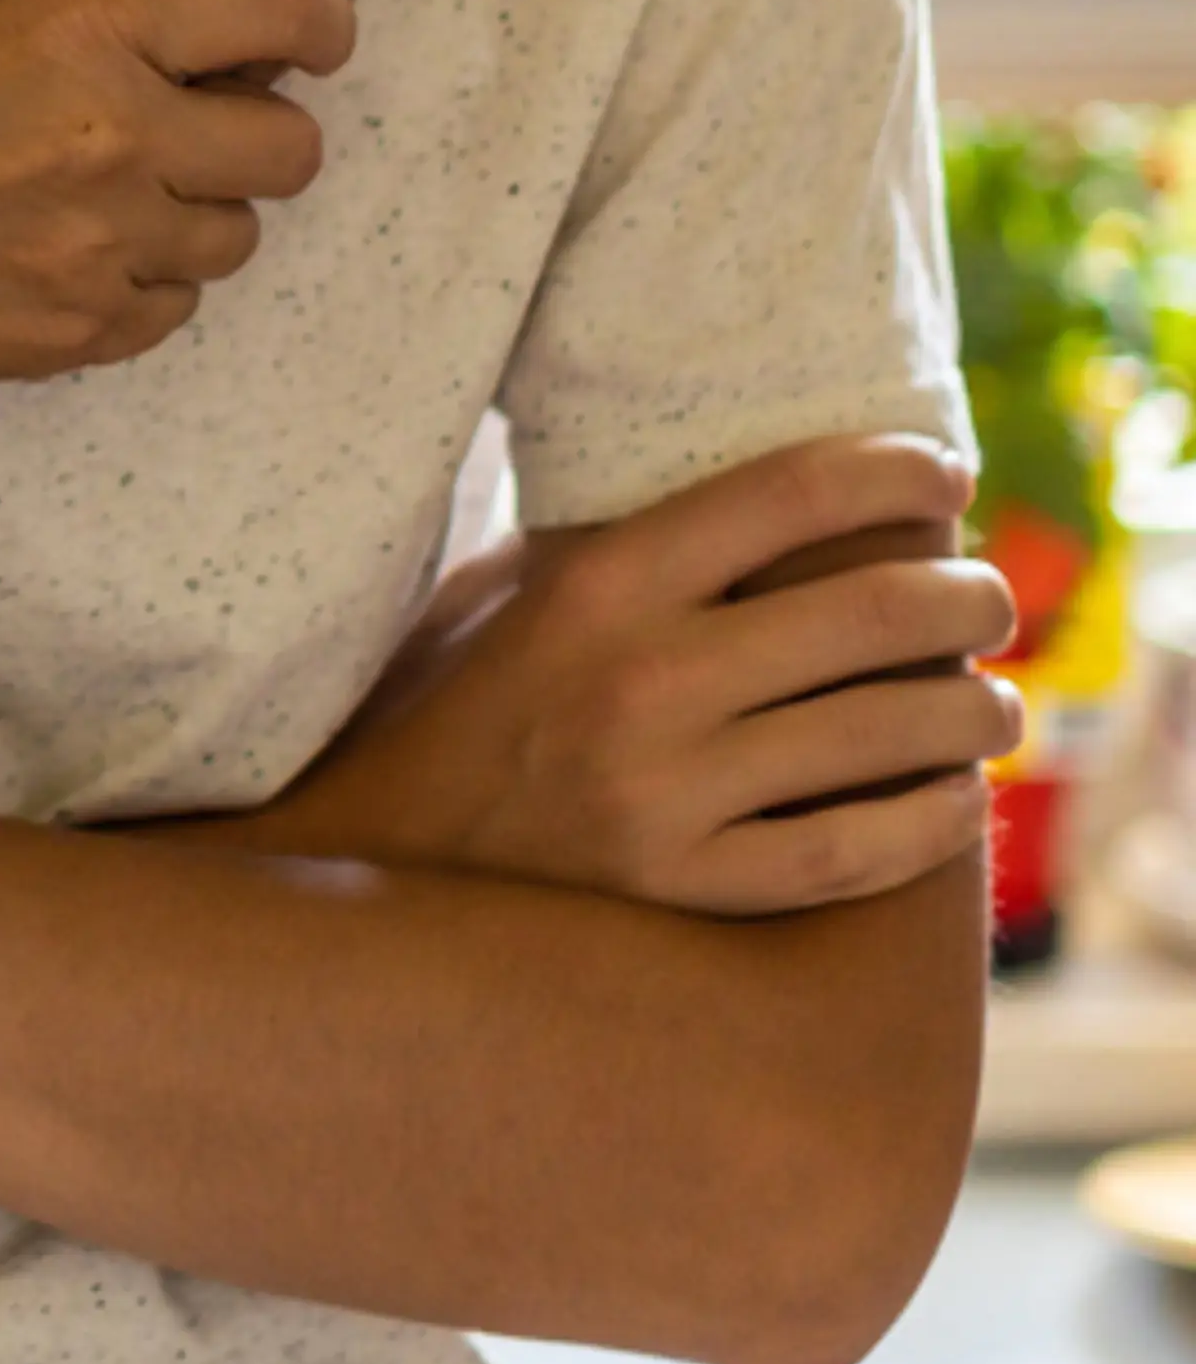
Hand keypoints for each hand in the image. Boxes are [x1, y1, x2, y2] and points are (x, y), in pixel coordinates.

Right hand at [0, 0, 355, 396]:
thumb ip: (110, 31)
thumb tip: (212, 65)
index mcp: (88, 26)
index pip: (281, 8)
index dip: (318, 23)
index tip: (313, 38)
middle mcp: (118, 133)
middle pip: (289, 150)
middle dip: (260, 139)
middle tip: (203, 133)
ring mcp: (108, 245)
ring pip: (235, 238)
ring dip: (195, 216)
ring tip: (109, 200)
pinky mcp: (84, 332)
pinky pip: (172, 310)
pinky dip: (141, 285)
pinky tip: (68, 258)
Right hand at [237, 432, 1018, 915]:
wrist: (372, 853)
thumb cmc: (446, 700)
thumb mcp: (505, 591)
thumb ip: (614, 546)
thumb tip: (747, 492)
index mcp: (599, 584)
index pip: (790, 496)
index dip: (894, 475)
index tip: (942, 476)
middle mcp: (644, 680)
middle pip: (872, 613)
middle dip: (968, 597)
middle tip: (990, 597)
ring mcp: (671, 793)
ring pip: (892, 734)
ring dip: (974, 709)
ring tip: (990, 699)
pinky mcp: (689, 888)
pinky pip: (859, 851)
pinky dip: (933, 819)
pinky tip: (954, 797)